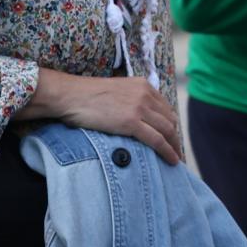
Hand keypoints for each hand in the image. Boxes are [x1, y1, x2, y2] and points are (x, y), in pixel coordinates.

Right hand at [30, 72, 182, 163]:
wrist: (70, 96)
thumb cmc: (85, 96)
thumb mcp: (116, 91)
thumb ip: (130, 100)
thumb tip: (136, 117)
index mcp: (143, 86)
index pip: (165, 108)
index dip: (170, 124)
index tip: (172, 136)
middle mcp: (146, 95)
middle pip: (169, 119)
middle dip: (174, 136)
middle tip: (176, 150)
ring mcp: (140, 108)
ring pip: (167, 130)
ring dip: (174, 146)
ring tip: (175, 158)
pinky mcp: (132, 122)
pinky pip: (157, 140)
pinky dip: (167, 151)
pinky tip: (172, 160)